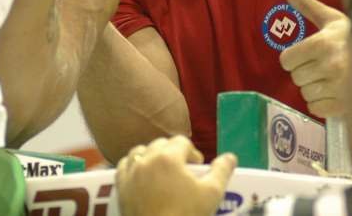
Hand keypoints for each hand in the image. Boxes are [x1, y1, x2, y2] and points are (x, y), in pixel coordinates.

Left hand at [116, 136, 236, 215]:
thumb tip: (231, 156)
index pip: (182, 142)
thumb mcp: (211, 194)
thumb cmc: (186, 215)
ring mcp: (130, 172)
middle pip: (161, 144)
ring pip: (141, 152)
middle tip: (183, 171)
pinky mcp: (120, 185)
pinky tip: (141, 176)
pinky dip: (133, 165)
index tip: (197, 168)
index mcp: (168, 157)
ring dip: (152, 156)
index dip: (192, 153)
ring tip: (162, 171)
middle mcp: (146, 158)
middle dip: (173, 153)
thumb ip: (221, 171)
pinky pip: (124, 166)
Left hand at [279, 0, 349, 117]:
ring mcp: (339, 88)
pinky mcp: (345, 107)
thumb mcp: (330, 18)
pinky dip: (322, 103)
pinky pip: (316, 109)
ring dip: (314, 88)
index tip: (308, 54)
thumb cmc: (351, 38)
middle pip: (296, 78)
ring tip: (331, 78)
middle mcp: (330, 66)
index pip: (286, 60)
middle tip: (323, 65)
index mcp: (322, 44)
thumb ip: (304, 4)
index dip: (294, 57)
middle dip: (305, 72)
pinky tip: (335, 92)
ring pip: (305, 94)